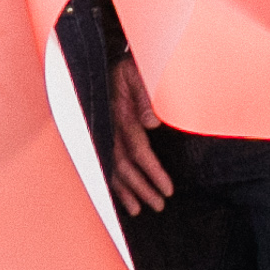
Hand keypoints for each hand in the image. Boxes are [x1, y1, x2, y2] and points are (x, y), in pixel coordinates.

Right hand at [105, 51, 172, 217]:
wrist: (102, 59)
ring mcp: (104, 132)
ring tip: (139, 210)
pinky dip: (113, 181)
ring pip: (112, 168)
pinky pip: (105, 161)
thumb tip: (151, 123)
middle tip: (158, 206)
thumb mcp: (139, 74)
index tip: (168, 190)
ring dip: (126, 190)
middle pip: (124, 166)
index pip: (138, 151)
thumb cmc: (126, 66)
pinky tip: (122, 195)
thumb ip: (146, 97)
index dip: (153, 172)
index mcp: (122, 116)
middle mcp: (110, 128)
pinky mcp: (102, 133)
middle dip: (141, 188)